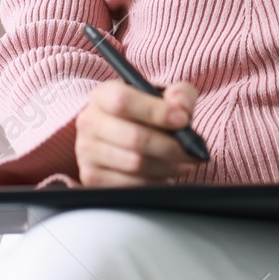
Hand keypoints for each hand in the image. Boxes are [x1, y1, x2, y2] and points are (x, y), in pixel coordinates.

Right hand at [75, 80, 202, 186]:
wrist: (122, 138)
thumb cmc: (146, 116)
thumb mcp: (164, 98)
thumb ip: (179, 95)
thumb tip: (181, 108)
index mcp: (102, 95)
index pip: (123, 101)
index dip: (155, 111)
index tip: (182, 120)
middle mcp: (89, 122)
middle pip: (134, 137)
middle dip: (170, 147)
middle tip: (192, 151)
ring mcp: (87, 152)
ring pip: (135, 163)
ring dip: (168, 166)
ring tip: (183, 163)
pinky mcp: (91, 178)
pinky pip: (131, 185)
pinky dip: (155, 182)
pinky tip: (164, 174)